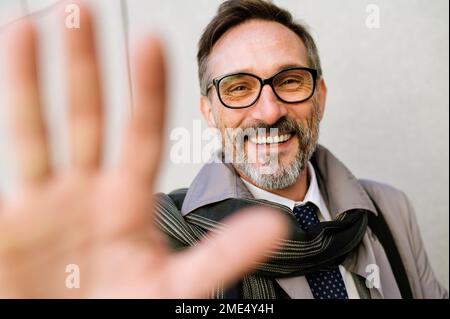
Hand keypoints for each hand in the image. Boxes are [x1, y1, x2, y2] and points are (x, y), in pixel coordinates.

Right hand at [0, 4, 286, 297]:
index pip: (143, 132)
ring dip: (31, 80)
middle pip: (89, 116)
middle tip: (83, 9)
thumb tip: (277, 224)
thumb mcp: (178, 286)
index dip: (148, 89)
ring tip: (28, 29)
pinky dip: (2, 123)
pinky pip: (10, 164)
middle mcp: (90, 190)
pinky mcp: (12, 219)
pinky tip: (5, 72)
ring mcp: (48, 200)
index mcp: (130, 202)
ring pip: (39, 129)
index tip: (152, 41)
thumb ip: (224, 254)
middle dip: (86, 66)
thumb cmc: (127, 312)